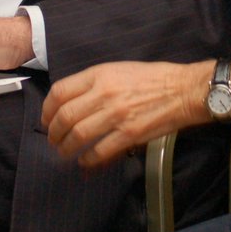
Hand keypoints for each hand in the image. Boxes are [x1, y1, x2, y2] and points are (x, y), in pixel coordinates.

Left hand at [43, 61, 207, 168]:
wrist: (183, 89)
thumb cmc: (153, 78)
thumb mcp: (118, 69)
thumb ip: (94, 84)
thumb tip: (72, 104)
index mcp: (100, 74)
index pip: (60, 92)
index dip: (47, 109)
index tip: (46, 120)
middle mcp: (104, 93)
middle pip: (65, 116)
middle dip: (53, 133)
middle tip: (53, 141)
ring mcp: (116, 114)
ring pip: (78, 135)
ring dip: (66, 148)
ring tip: (65, 153)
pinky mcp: (130, 133)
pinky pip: (100, 151)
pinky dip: (88, 160)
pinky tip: (85, 162)